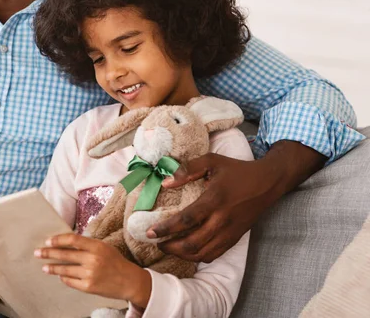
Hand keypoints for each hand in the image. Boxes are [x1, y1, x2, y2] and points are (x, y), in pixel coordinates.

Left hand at [34, 233, 151, 308]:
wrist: (129, 281)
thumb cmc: (115, 262)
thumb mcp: (103, 247)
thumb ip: (86, 245)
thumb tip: (65, 242)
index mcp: (96, 246)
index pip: (72, 240)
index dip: (58, 240)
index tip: (48, 241)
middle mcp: (93, 260)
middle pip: (64, 254)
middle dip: (48, 253)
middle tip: (38, 252)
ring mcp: (90, 274)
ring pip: (64, 269)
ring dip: (52, 268)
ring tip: (44, 267)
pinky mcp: (89, 287)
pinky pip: (70, 281)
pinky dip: (64, 277)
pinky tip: (60, 275)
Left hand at [147, 141, 325, 262]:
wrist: (268, 183)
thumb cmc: (236, 170)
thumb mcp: (212, 161)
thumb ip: (187, 169)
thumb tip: (165, 182)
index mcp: (215, 200)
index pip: (187, 220)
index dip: (166, 229)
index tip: (150, 232)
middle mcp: (222, 220)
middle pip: (192, 243)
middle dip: (170, 247)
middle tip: (156, 242)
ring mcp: (230, 232)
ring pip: (202, 253)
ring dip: (182, 254)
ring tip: (168, 247)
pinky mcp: (235, 238)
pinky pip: (214, 254)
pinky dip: (198, 256)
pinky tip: (187, 251)